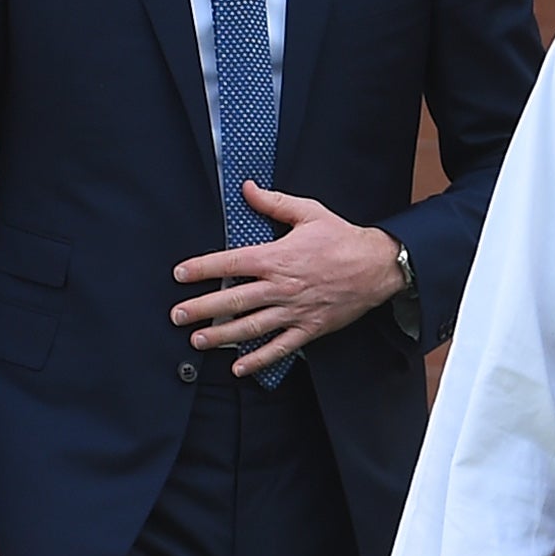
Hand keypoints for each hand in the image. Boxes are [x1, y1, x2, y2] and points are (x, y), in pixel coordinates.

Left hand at [171, 186, 404, 375]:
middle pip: (233, 300)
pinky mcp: (309, 328)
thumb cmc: (342, 239)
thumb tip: (248, 188)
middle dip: (201, 309)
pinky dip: (258, 359)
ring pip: (251, 327)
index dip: (202, 268)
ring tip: (197, 341)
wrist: (377, 266)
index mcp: (277, 257)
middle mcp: (281, 287)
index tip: (180, 274)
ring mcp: (294, 310)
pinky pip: (280, 348)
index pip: (230, 263)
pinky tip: (239, 367)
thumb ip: (274, 203)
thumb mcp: (309, 212)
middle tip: (177, 315)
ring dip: (221, 336)